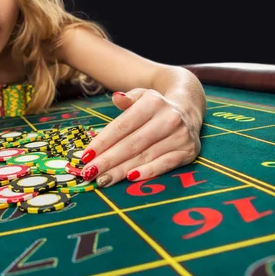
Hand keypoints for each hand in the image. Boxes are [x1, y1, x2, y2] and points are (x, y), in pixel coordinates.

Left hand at [80, 89, 201, 186]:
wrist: (188, 108)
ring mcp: (180, 136)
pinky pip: (165, 165)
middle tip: (89, 173)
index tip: (86, 156)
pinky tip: (130, 178)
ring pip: (145, 156)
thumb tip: (116, 98)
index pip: (122, 126)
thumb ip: (127, 99)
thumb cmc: (155, 106)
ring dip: (121, 170)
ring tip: (103, 179)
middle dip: (107, 161)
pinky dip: (148, 172)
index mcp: (153, 103)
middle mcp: (169, 119)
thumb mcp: (141, 96)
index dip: (103, 142)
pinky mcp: (188, 151)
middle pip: (131, 144)